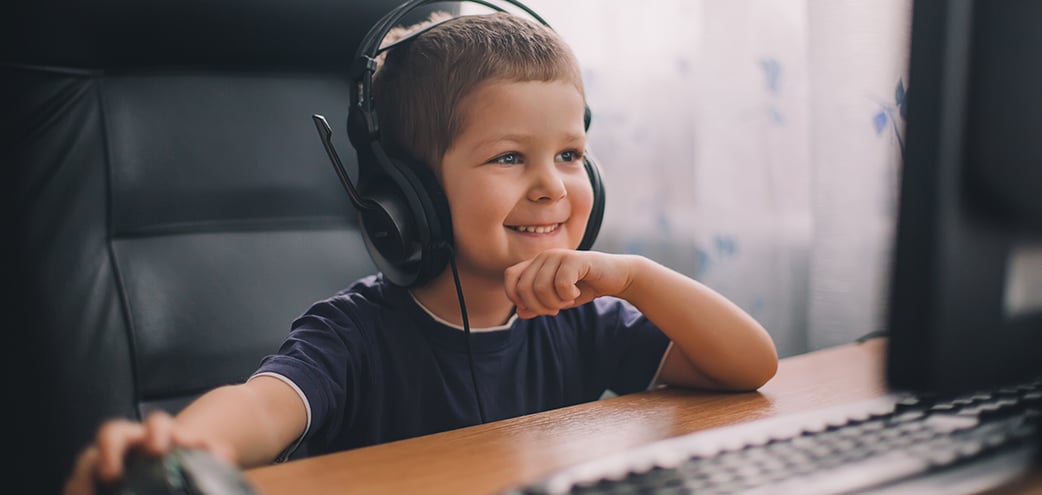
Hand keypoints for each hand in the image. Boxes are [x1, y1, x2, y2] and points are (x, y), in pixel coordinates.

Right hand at [63, 411, 235, 494]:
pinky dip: (77, 489)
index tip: (159, 450)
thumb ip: (212, 453)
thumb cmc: (185, 459)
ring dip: (83, 477)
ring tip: (85, 494)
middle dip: (109, 450)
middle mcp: (128, 442)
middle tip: (112, 474)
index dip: (156, 433)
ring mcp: (106, 459)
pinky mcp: (92, 479)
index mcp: (158, 434)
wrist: (167, 463)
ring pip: (87, 459)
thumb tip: (224, 454)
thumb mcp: (201, 455)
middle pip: (111, 433)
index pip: (156, 424)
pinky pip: (78, 482)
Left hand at [504, 249, 635, 318]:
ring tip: (568, 299)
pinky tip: (577, 292)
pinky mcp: (574, 259)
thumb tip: (520, 312)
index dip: (517, 297)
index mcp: (536, 263)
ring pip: (540, 288)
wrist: (616, 277)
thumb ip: (537, 306)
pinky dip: (568, 295)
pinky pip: (560, 284)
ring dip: (555, 302)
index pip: (510, 278)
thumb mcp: (557, 300)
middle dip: (539, 306)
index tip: (537, 307)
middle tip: (556, 308)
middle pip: (523, 288)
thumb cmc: (584, 287)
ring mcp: (558, 255)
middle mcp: (543, 256)